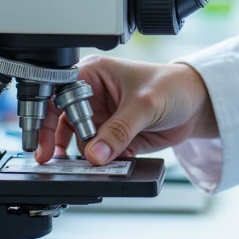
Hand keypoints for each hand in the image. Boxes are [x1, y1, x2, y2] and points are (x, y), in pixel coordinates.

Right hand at [35, 57, 218, 165]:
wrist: (198, 105)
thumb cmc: (173, 86)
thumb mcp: (145, 105)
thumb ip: (119, 130)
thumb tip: (94, 153)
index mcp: (93, 74)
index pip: (58, 94)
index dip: (46, 116)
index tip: (41, 140)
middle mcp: (92, 96)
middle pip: (61, 121)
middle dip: (58, 141)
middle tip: (52, 160)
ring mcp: (101, 118)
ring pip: (77, 141)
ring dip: (81, 154)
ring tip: (87, 163)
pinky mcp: (112, 137)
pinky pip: (97, 154)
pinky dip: (99, 162)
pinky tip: (109, 162)